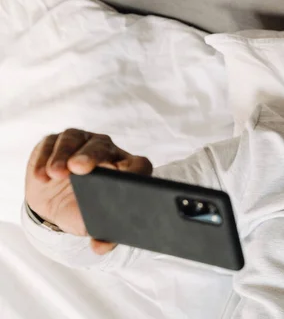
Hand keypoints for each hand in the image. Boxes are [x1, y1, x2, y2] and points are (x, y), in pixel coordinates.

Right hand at [25, 129, 151, 254]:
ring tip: (55, 174)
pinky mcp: (55, 142)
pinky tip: (41, 176)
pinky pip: (51, 143)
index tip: (125, 182)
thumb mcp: (92, 224)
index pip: (139, 166)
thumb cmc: (82, 211)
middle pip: (103, 146)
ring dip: (64, 155)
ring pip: (75, 139)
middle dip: (91, 156)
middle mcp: (106, 151)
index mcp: (125, 169)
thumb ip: (102, 236)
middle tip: (77, 168)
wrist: (54, 205)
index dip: (135, 171)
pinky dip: (44, 158)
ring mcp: (81, 143)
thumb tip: (100, 246)